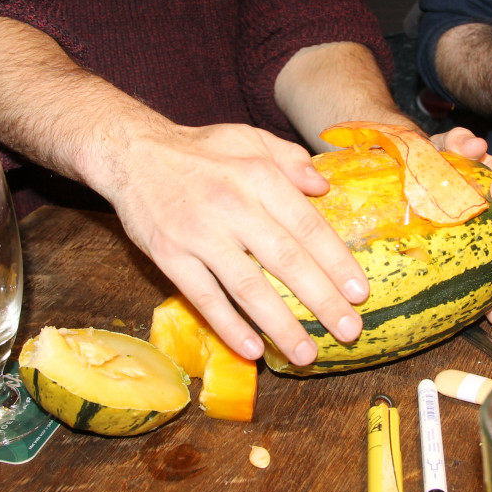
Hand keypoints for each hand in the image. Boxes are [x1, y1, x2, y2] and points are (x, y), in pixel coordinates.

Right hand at [106, 123, 368, 366]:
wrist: (132, 152)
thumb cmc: (199, 149)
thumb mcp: (249, 137)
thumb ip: (290, 160)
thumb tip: (324, 186)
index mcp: (259, 176)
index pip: (307, 225)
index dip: (336, 262)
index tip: (360, 293)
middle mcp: (233, 206)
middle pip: (286, 261)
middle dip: (322, 300)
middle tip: (349, 331)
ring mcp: (200, 234)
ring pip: (248, 287)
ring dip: (280, 324)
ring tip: (306, 353)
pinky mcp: (170, 256)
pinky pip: (204, 297)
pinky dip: (229, 326)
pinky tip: (253, 350)